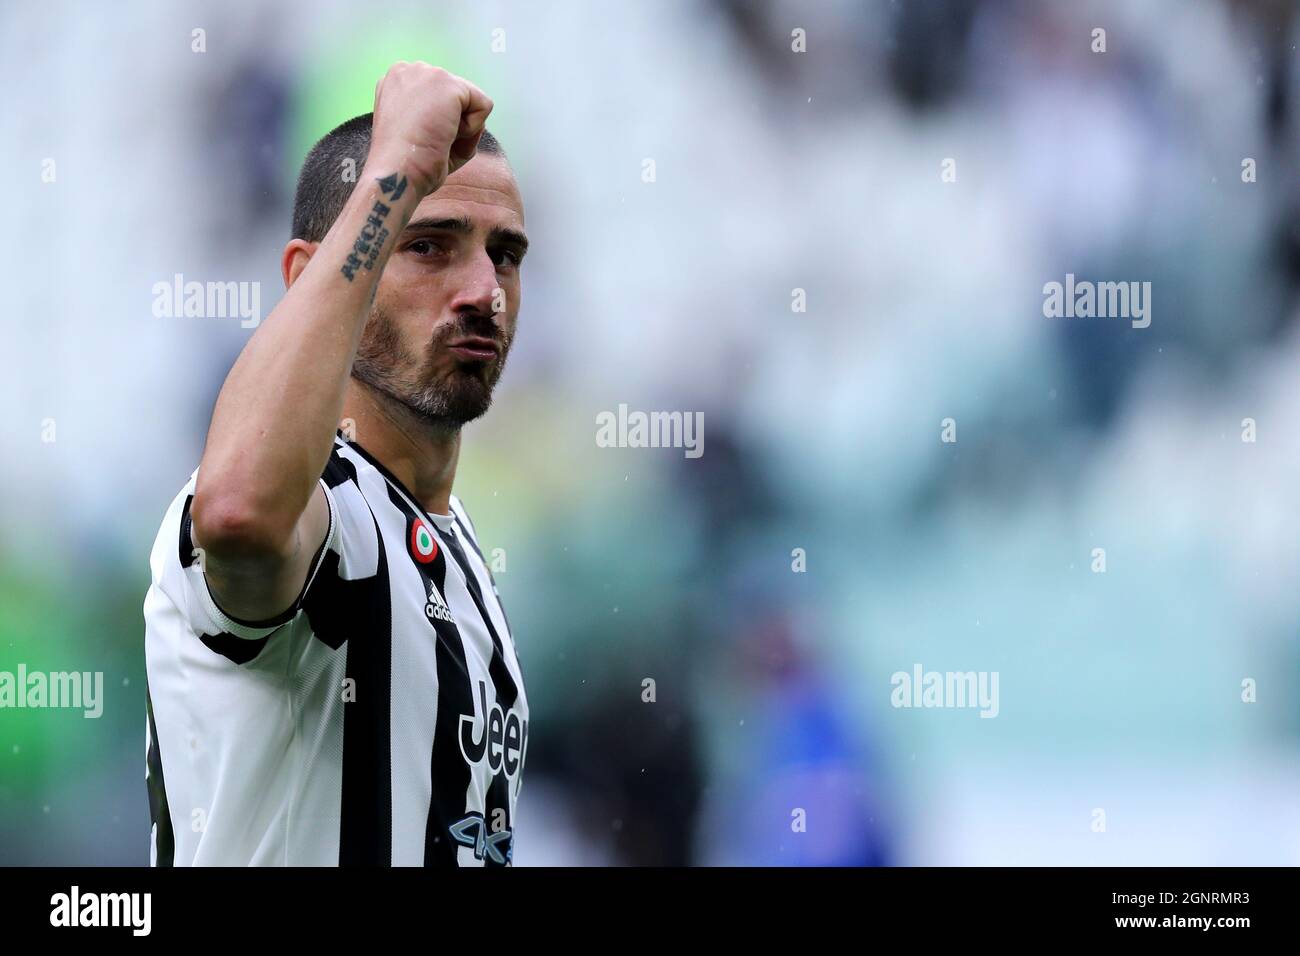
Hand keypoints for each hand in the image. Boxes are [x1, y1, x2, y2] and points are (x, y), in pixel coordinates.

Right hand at [368, 61, 492, 197]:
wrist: (396, 173)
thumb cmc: (407, 164)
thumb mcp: (420, 134)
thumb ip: (444, 120)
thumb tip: (479, 121)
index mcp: (397, 83)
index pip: (439, 100)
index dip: (438, 126)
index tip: (417, 140)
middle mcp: (409, 70)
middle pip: (456, 99)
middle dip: (451, 125)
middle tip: (428, 143)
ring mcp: (428, 73)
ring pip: (470, 101)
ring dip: (461, 128)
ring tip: (436, 139)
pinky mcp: (447, 83)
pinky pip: (484, 106)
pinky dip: (473, 129)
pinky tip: (447, 136)